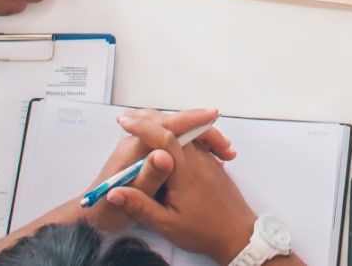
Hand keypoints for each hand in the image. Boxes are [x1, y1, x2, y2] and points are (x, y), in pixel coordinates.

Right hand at [106, 111, 256, 263]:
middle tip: (127, 117)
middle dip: (149, 119)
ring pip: (186, 130)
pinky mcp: (211, 162)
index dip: (142, 127)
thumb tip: (113, 193)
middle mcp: (197, 158)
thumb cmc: (204, 232)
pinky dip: (180, 132)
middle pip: (174, 127)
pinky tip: (171, 136)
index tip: (123, 121)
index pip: (163, 137)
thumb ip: (141, 207)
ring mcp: (206, 158)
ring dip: (165, 124)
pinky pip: (195, 139)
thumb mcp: (167, 224)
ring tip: (143, 122)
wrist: (238, 234)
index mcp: (184, 171)